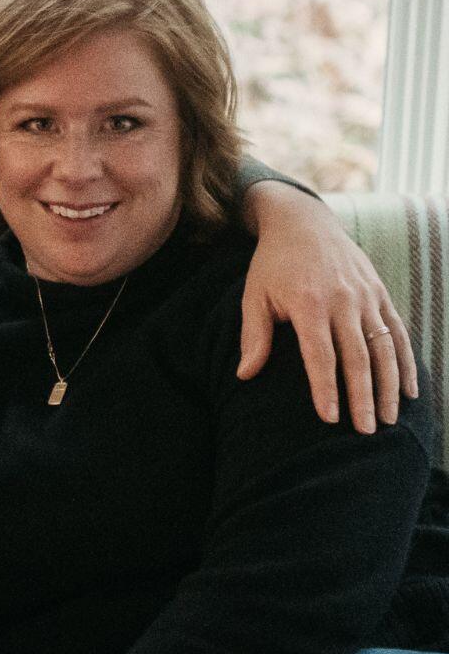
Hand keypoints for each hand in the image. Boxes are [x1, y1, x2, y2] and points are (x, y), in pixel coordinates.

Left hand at [237, 181, 418, 433]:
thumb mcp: (254, 294)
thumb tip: (244, 376)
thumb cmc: (272, 264)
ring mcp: (366, 296)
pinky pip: (397, 332)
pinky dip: (406, 362)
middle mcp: (343, 300)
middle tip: (364, 432)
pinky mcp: (380, 293)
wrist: (303, 222)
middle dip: (361, 397)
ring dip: (388, 386)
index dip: (325, 388)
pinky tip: (409, 391)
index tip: (330, 419)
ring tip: (387, 419)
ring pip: (383, 348)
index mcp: (309, 302)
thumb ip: (254, 335)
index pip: (320, 355)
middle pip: (357, 357)